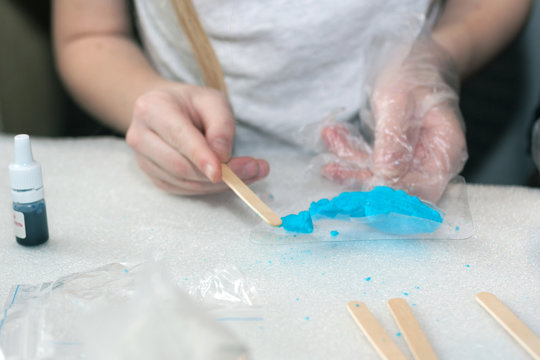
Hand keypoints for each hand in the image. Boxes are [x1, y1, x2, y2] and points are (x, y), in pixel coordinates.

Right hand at [126, 82, 268, 194]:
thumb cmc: (191, 104)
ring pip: (183, 181)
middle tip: (255, 169)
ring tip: (251, 173)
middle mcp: (140, 136)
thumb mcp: (213, 101)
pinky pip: (183, 189)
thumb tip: (222, 156)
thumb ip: (221, 125)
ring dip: (219, 184)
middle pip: (180, 165)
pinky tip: (230, 178)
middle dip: (219, 174)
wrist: (165, 109)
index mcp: (151, 108)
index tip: (221, 172)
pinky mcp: (153, 176)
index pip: (178, 137)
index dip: (201, 156)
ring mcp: (143, 160)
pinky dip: (209, 188)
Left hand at [322, 37, 467, 202]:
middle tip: (330, 164)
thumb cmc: (413, 73)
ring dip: (347, 159)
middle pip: (395, 187)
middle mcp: (430, 162)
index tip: (360, 183)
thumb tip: (386, 173)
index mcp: (445, 149)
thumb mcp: (399, 100)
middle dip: (358, 174)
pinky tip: (332, 134)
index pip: (423, 189)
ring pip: (375, 175)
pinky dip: (348, 150)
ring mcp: (411, 160)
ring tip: (329, 135)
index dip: (392, 192)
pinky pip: (367, 161)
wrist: (412, 57)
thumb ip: (393, 137)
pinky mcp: (392, 155)